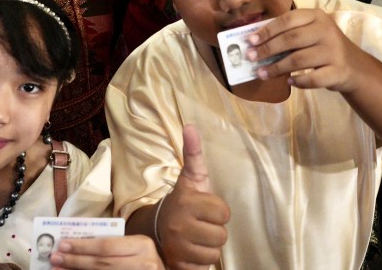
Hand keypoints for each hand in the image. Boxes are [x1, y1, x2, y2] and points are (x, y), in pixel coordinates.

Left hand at [51, 235, 163, 269]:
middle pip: (102, 264)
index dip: (82, 246)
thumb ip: (113, 246)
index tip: (62, 244)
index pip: (106, 246)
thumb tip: (76, 244)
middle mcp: (143, 263)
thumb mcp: (134, 248)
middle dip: (75, 260)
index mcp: (142, 245)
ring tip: (58, 269)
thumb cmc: (143, 260)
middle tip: (55, 257)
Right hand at [157, 125, 228, 269]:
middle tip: (202, 223)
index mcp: (187, 202)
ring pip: (214, 253)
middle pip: (221, 235)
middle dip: (214, 230)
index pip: (224, 213)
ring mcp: (178, 247)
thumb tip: (190, 125)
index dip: (218, 211)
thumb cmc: (183, 201)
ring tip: (197, 237)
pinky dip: (200, 261)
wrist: (157, 227)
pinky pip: (204, 267)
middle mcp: (180, 225)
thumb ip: (193, 153)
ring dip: (209, 247)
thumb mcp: (191, 177)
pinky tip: (192, 251)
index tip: (206, 208)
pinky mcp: (178, 265)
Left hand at [245, 5, 365, 90]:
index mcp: (316, 16)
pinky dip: (299, 81)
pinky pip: (313, 78)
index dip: (267, 30)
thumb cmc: (323, 47)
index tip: (250, 40)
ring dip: (276, 68)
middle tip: (251, 58)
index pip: (287, 20)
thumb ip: (288, 33)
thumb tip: (255, 42)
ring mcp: (333, 51)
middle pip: (291, 39)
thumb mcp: (310, 32)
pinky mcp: (338, 71)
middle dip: (267, 49)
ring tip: (261, 73)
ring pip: (298, 60)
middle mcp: (326, 31)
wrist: (354, 66)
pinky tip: (289, 81)